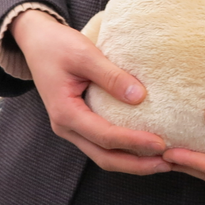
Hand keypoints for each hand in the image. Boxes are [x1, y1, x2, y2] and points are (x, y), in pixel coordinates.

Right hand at [10, 10, 169, 174]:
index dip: (134, 142)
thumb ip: (110, 76)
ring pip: (103, 155)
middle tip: (168, 162)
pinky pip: (102, 144)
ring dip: (132, 161)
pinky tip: (144, 146)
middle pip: (105, 157)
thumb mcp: (85, 54)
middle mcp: (66, 127)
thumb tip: (140, 97)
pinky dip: (124, 149)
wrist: (36, 41)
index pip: (105, 136)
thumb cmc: (57, 45)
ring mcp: (71, 127)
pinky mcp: (79, 122)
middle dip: (137, 164)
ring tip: (162, 160)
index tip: (161, 143)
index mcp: (65, 112)